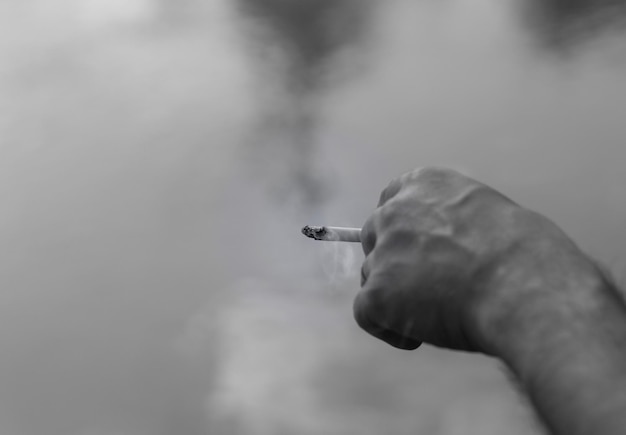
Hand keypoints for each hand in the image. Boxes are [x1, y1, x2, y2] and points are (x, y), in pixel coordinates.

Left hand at [355, 167, 600, 352]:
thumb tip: (443, 249)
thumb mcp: (487, 216)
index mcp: (424, 184)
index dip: (401, 230)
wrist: (525, 286)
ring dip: (395, 296)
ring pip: (372, 276)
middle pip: (374, 237)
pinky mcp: (377, 291)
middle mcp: (395, 211)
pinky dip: (386, 328)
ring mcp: (384, 251)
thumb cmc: (525, 258)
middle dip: (393, 261)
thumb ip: (452, 223)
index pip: (391, 200)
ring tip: (439, 314)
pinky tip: (417, 337)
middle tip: (427, 287)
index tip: (416, 250)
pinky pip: (365, 313)